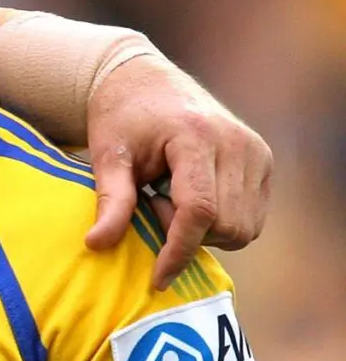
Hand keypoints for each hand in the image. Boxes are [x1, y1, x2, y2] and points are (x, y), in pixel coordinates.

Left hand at [84, 53, 270, 288]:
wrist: (144, 81)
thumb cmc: (121, 118)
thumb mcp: (106, 155)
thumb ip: (110, 200)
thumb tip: (97, 245)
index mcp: (196, 137)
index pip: (200, 210)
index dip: (178, 250)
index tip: (157, 278)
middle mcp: (237, 143)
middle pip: (225, 224)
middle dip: (187, 235)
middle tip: (153, 206)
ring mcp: (256, 151)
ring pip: (244, 227)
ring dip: (205, 232)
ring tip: (171, 200)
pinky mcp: (263, 160)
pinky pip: (252, 217)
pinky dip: (222, 224)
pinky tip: (192, 200)